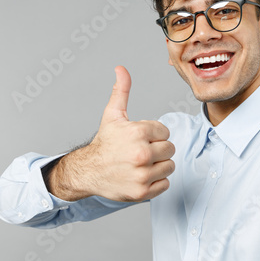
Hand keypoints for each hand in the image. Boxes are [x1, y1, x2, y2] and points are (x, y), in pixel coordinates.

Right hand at [44, 66, 174, 201]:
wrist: (89, 171)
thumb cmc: (105, 143)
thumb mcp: (113, 115)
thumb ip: (121, 91)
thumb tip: (121, 68)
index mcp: (138, 133)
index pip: (165, 132)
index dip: (154, 135)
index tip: (139, 139)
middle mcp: (141, 154)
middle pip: (170, 149)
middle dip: (158, 149)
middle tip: (141, 152)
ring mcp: (142, 175)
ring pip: (170, 166)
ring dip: (159, 165)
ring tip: (142, 164)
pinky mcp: (142, 192)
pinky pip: (165, 184)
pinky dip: (156, 181)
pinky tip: (141, 176)